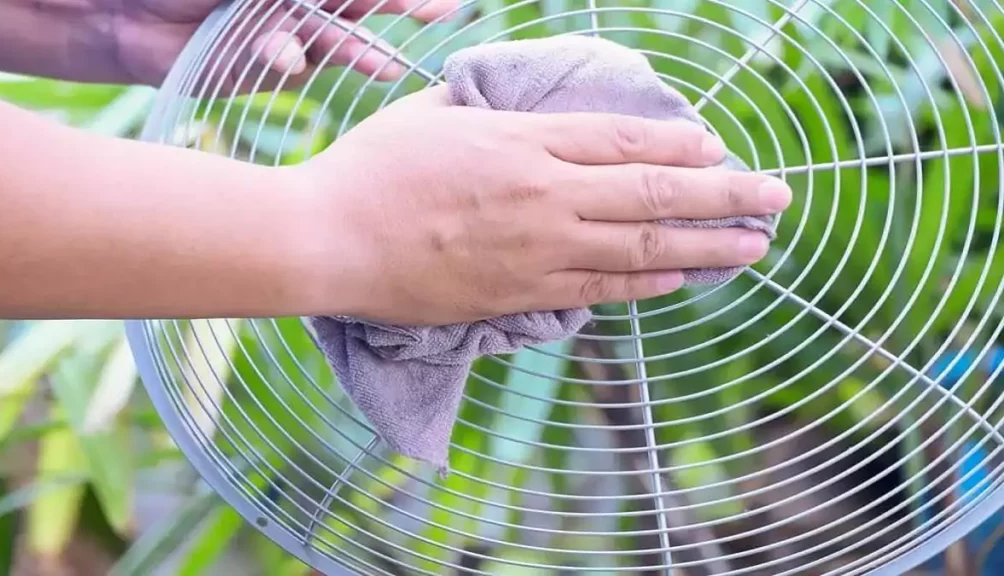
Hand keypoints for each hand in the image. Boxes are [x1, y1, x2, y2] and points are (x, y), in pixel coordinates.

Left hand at [83, 0, 456, 85]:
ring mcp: (284, 37)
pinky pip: (287, 61)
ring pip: (332, 42)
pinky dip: (287, 55)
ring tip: (386, 67)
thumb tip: (319, 32)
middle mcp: (300, 4)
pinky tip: (283, 54)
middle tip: (438, 12)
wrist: (119, 10)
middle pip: (360, 8)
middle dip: (399, 9)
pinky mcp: (261, 71)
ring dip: (358, 52)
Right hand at [288, 86, 792, 325]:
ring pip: (642, 248)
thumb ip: (488, 114)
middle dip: (725, 194)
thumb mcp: (432, 115)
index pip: (623, 138)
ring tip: (757, 245)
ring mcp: (537, 248)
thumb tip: (520, 114)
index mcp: (522, 140)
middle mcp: (544, 194)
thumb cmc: (368, 170)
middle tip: (778, 196)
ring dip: (707, 245)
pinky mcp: (520, 294)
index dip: (680, 141)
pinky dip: (651, 284)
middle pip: (653, 190)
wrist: (326, 238)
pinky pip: (602, 289)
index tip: (720, 147)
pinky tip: (686, 280)